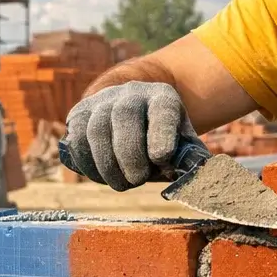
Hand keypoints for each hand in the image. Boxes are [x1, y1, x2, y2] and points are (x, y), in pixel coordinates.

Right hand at [63, 82, 193, 190]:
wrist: (130, 109)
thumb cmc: (160, 135)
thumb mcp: (180, 140)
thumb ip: (190, 159)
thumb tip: (199, 182)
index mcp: (162, 97)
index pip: (162, 110)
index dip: (161, 133)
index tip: (161, 157)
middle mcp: (131, 93)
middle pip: (124, 115)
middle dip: (130, 154)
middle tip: (138, 179)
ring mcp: (102, 101)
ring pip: (96, 129)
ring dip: (107, 164)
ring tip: (122, 184)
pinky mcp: (80, 113)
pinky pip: (77, 140)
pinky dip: (88, 164)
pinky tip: (102, 176)